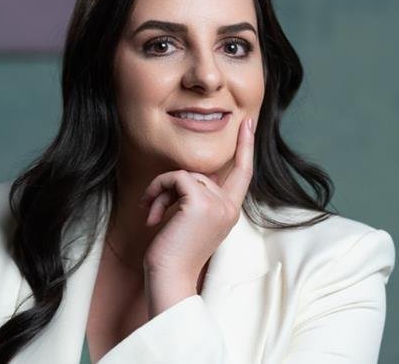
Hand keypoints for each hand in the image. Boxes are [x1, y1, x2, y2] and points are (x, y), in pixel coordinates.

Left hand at [139, 117, 255, 315]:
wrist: (170, 277)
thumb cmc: (174, 254)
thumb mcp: (192, 222)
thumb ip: (198, 197)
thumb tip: (187, 177)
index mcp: (230, 211)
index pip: (242, 172)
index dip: (245, 146)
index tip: (247, 123)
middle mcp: (229, 206)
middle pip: (198, 174)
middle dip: (171, 188)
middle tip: (152, 209)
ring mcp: (218, 204)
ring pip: (184, 175)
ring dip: (161, 192)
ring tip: (152, 216)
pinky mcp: (200, 202)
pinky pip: (176, 177)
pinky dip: (158, 189)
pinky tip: (151, 214)